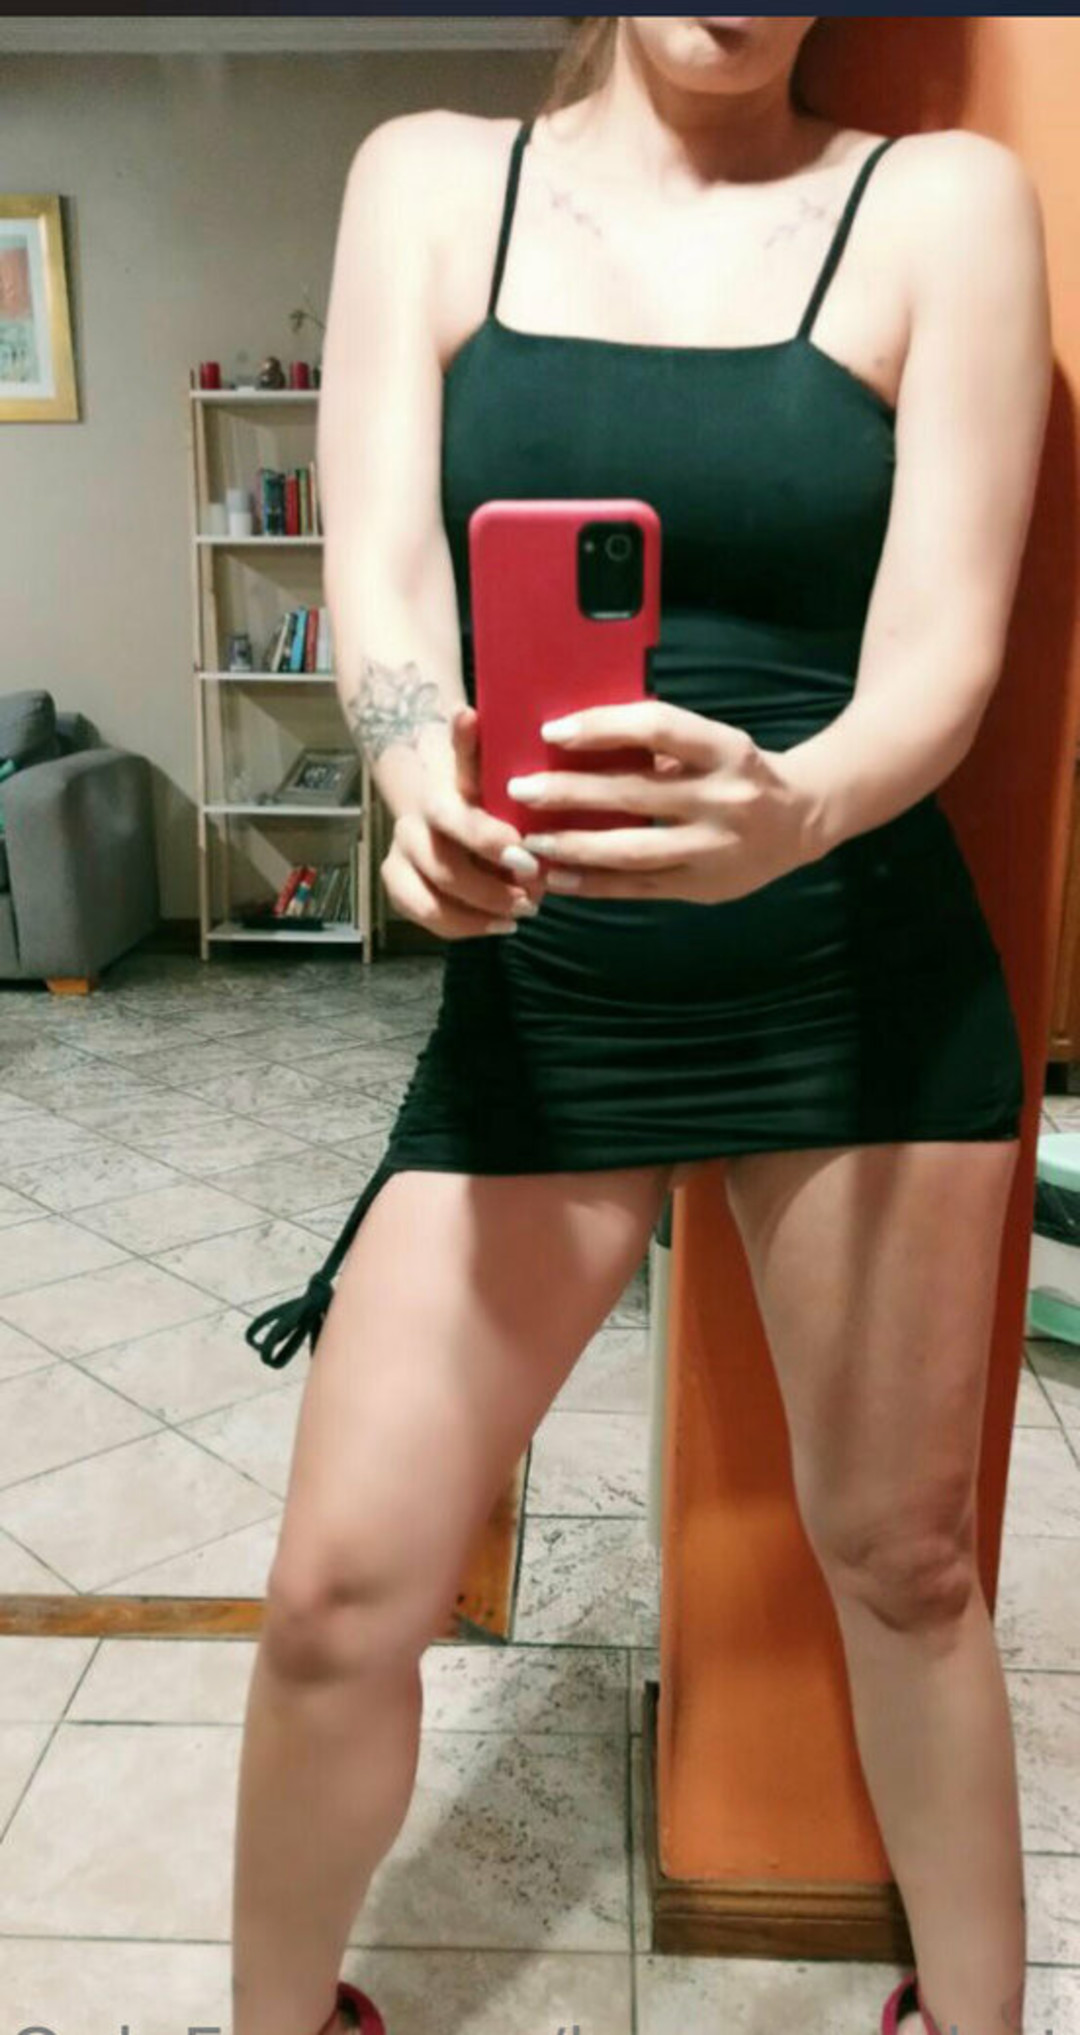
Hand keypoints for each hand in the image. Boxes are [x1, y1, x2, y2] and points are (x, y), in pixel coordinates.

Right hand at [380, 705, 545, 937]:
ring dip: (478, 914)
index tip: (526, 856)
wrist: (432, 789)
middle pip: (443, 869)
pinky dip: (466, 928)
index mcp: (435, 797)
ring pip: (429, 901)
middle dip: (491, 889)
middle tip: (534, 895)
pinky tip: (501, 925)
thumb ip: (477, 748)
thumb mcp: (483, 761)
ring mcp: (400, 860)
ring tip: (523, 912)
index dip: (486, 840)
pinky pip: (427, 918)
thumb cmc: (475, 780)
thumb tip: (468, 713)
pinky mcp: (399, 886)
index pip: (452, 818)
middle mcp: (410, 829)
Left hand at [507, 701, 815, 902]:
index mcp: (726, 750)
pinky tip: (557, 877)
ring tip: (530, 840)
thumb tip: (576, 739)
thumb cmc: (738, 771)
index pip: (658, 728)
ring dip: (574, 846)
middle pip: (634, 794)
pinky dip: (593, 884)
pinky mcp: (703, 887)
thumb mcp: (714, 744)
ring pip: (632, 850)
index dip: (603, 727)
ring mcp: (713, 849)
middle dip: (569, 793)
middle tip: (520, 789)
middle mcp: (723, 799)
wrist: (802, 818)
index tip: (553, 730)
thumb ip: (661, 743)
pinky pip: (638, 888)